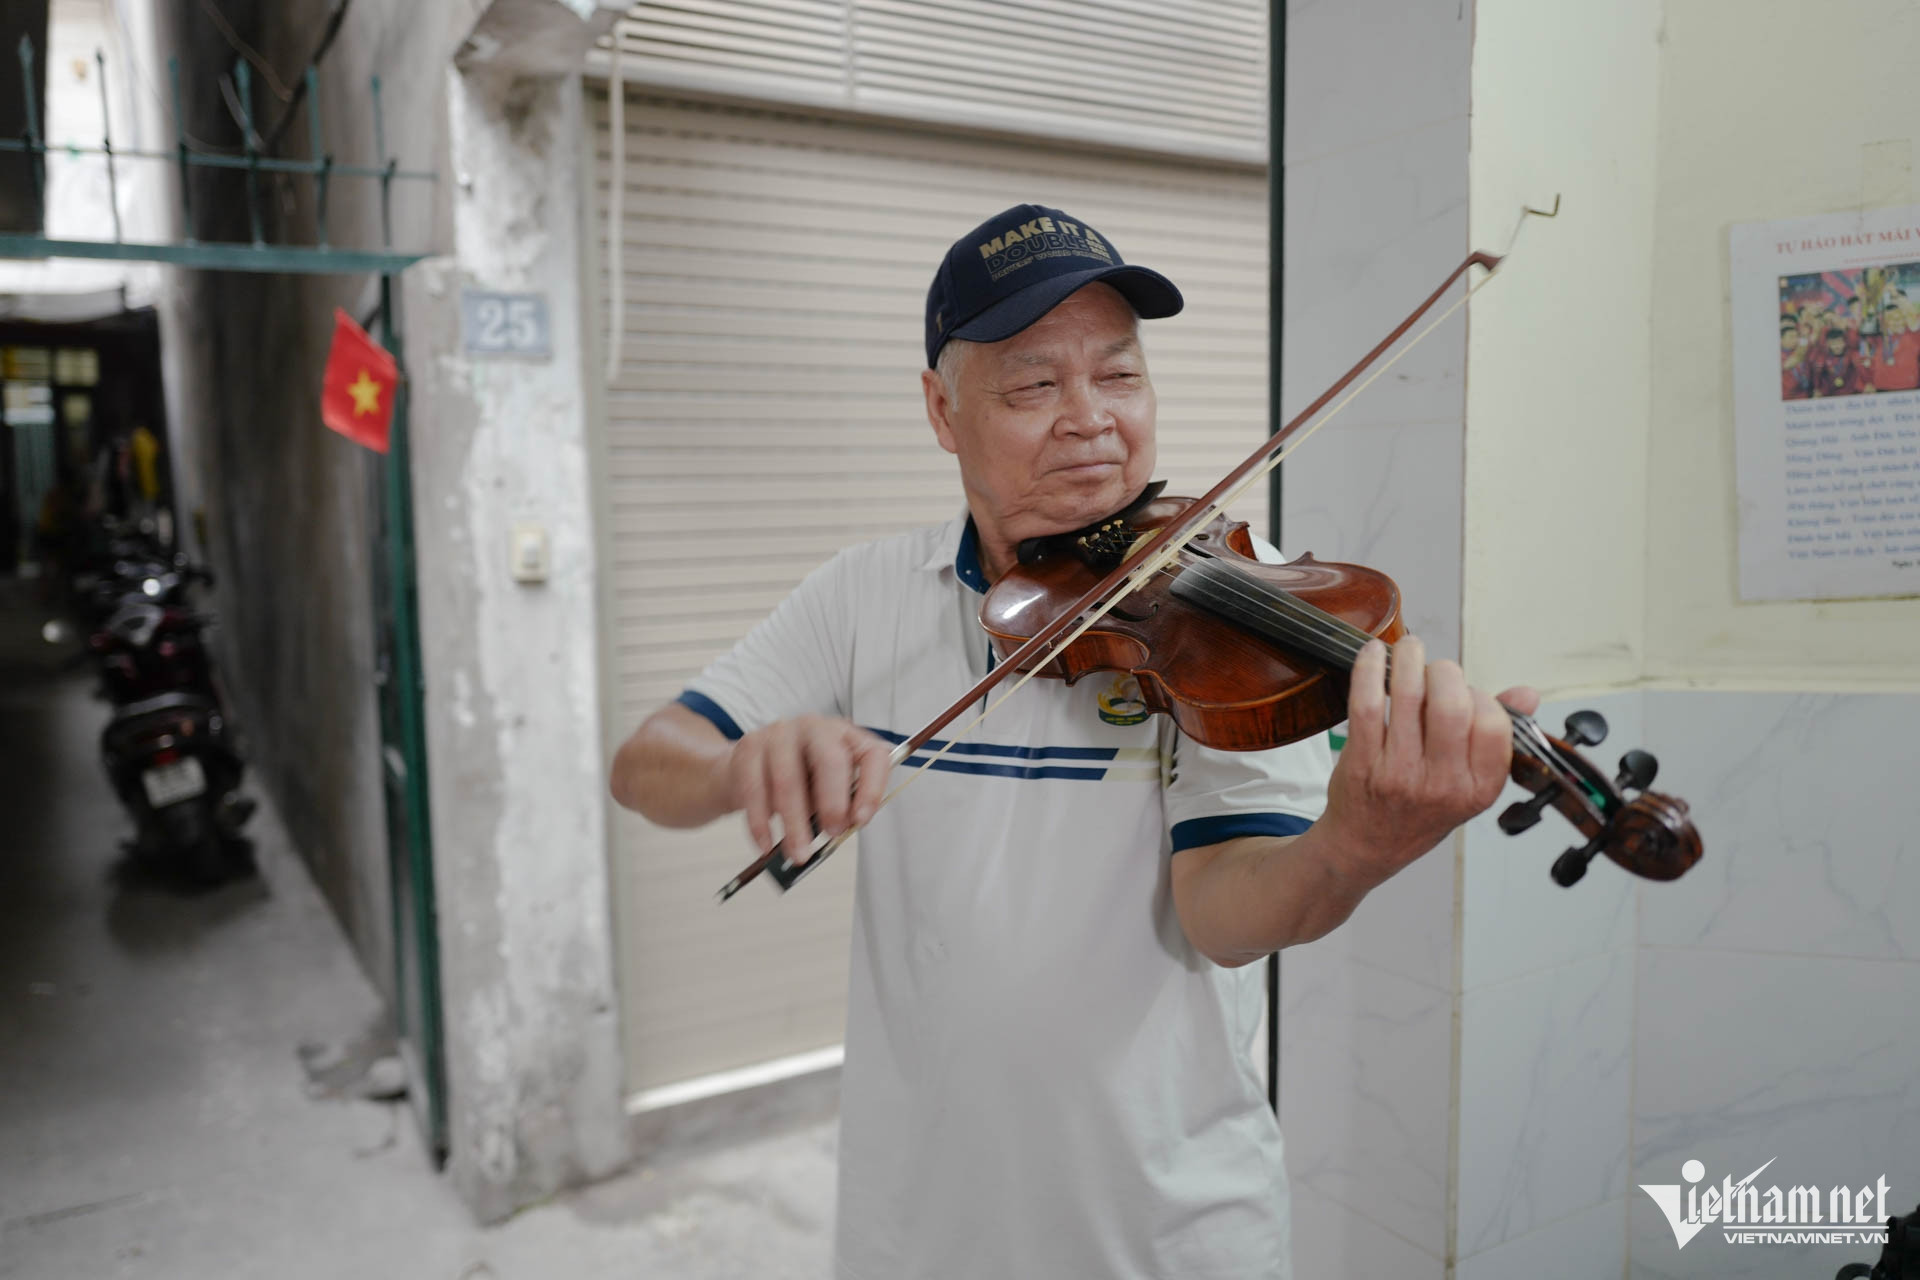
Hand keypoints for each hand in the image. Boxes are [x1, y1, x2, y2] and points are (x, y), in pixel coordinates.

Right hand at [723, 715, 893, 863]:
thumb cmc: (801, 779)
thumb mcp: (829, 788)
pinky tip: (766, 845)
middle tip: (831, 834)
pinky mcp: (749, 747)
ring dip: (794, 824)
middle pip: (829, 760)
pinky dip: (760, 824)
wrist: (750, 765)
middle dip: (832, 802)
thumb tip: (848, 825)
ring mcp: (780, 733)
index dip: (872, 789)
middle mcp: (815, 727)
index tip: (861, 822)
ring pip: (787, 780)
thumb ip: (844, 803)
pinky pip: (754, 790)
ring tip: (798, 854)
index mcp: (847, 736)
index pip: (872, 755)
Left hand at [1319, 636, 1539, 888]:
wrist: (1368, 844)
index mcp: (1479, 788)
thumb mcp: (1470, 783)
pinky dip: (1368, 670)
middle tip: (1436, 670)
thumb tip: (1528, 693)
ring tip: (1408, 648)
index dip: (1480, 697)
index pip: (1494, 724)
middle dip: (1445, 672)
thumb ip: (1497, 736)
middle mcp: (1442, 784)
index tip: (1466, 694)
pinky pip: (1365, 704)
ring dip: (1408, 659)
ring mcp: (1399, 774)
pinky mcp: (1362, 762)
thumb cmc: (1423, 807)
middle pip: (1452, 704)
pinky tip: (1372, 653)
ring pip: (1409, 696)